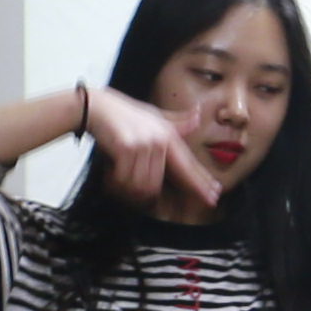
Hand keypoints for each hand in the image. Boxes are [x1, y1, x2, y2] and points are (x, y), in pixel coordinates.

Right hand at [78, 84, 224, 213]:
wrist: (98, 107)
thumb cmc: (125, 113)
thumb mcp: (155, 115)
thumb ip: (177, 121)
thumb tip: (198, 116)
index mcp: (169, 135)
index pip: (189, 165)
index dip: (201, 183)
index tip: (213, 197)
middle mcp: (160, 140)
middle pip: (161, 183)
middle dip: (149, 197)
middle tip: (142, 203)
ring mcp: (144, 144)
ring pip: (142, 185)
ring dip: (127, 189)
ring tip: (119, 181)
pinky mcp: (127, 149)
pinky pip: (125, 180)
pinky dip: (115, 183)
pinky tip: (110, 176)